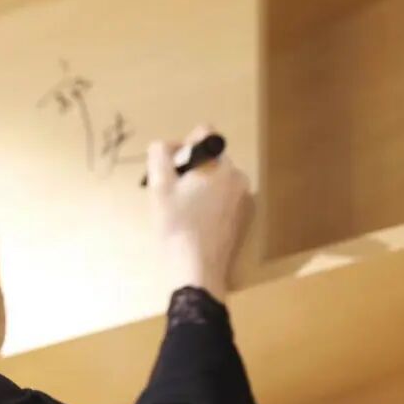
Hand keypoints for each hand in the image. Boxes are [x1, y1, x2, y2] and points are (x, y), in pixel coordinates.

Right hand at [146, 125, 252, 303]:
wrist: (197, 270)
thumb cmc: (176, 227)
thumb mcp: (159, 187)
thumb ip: (159, 156)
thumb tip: (165, 146)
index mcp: (220, 164)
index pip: (204, 134)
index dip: (182, 146)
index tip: (170, 171)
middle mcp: (238, 176)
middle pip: (210, 159)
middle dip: (190, 170)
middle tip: (172, 196)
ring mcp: (244, 199)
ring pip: (216, 181)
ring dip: (199, 188)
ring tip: (182, 213)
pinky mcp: (244, 219)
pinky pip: (224, 200)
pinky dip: (209, 205)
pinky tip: (195, 225)